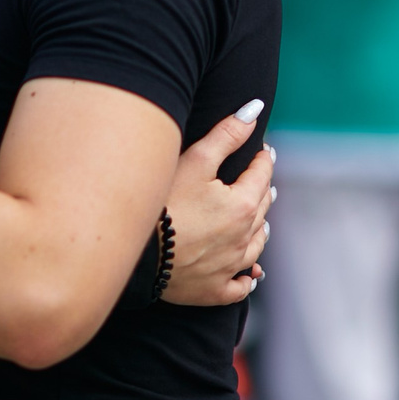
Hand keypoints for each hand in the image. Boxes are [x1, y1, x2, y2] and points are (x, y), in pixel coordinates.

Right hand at [160, 101, 274, 306]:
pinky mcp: (213, 290)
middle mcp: (243, 238)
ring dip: (261, 231)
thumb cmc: (162, 204)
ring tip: (262, 223)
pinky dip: (248, 278)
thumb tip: (255, 109)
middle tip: (261, 181)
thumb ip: (227, 134)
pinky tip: (251, 276)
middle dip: (262, 191)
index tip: (262, 151)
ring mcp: (230, 267)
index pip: (261, 175)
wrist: (136, 256)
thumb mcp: (194, 161)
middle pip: (261, 209)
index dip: (262, 159)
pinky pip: (240, 286)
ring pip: (256, 246)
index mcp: (242, 205)